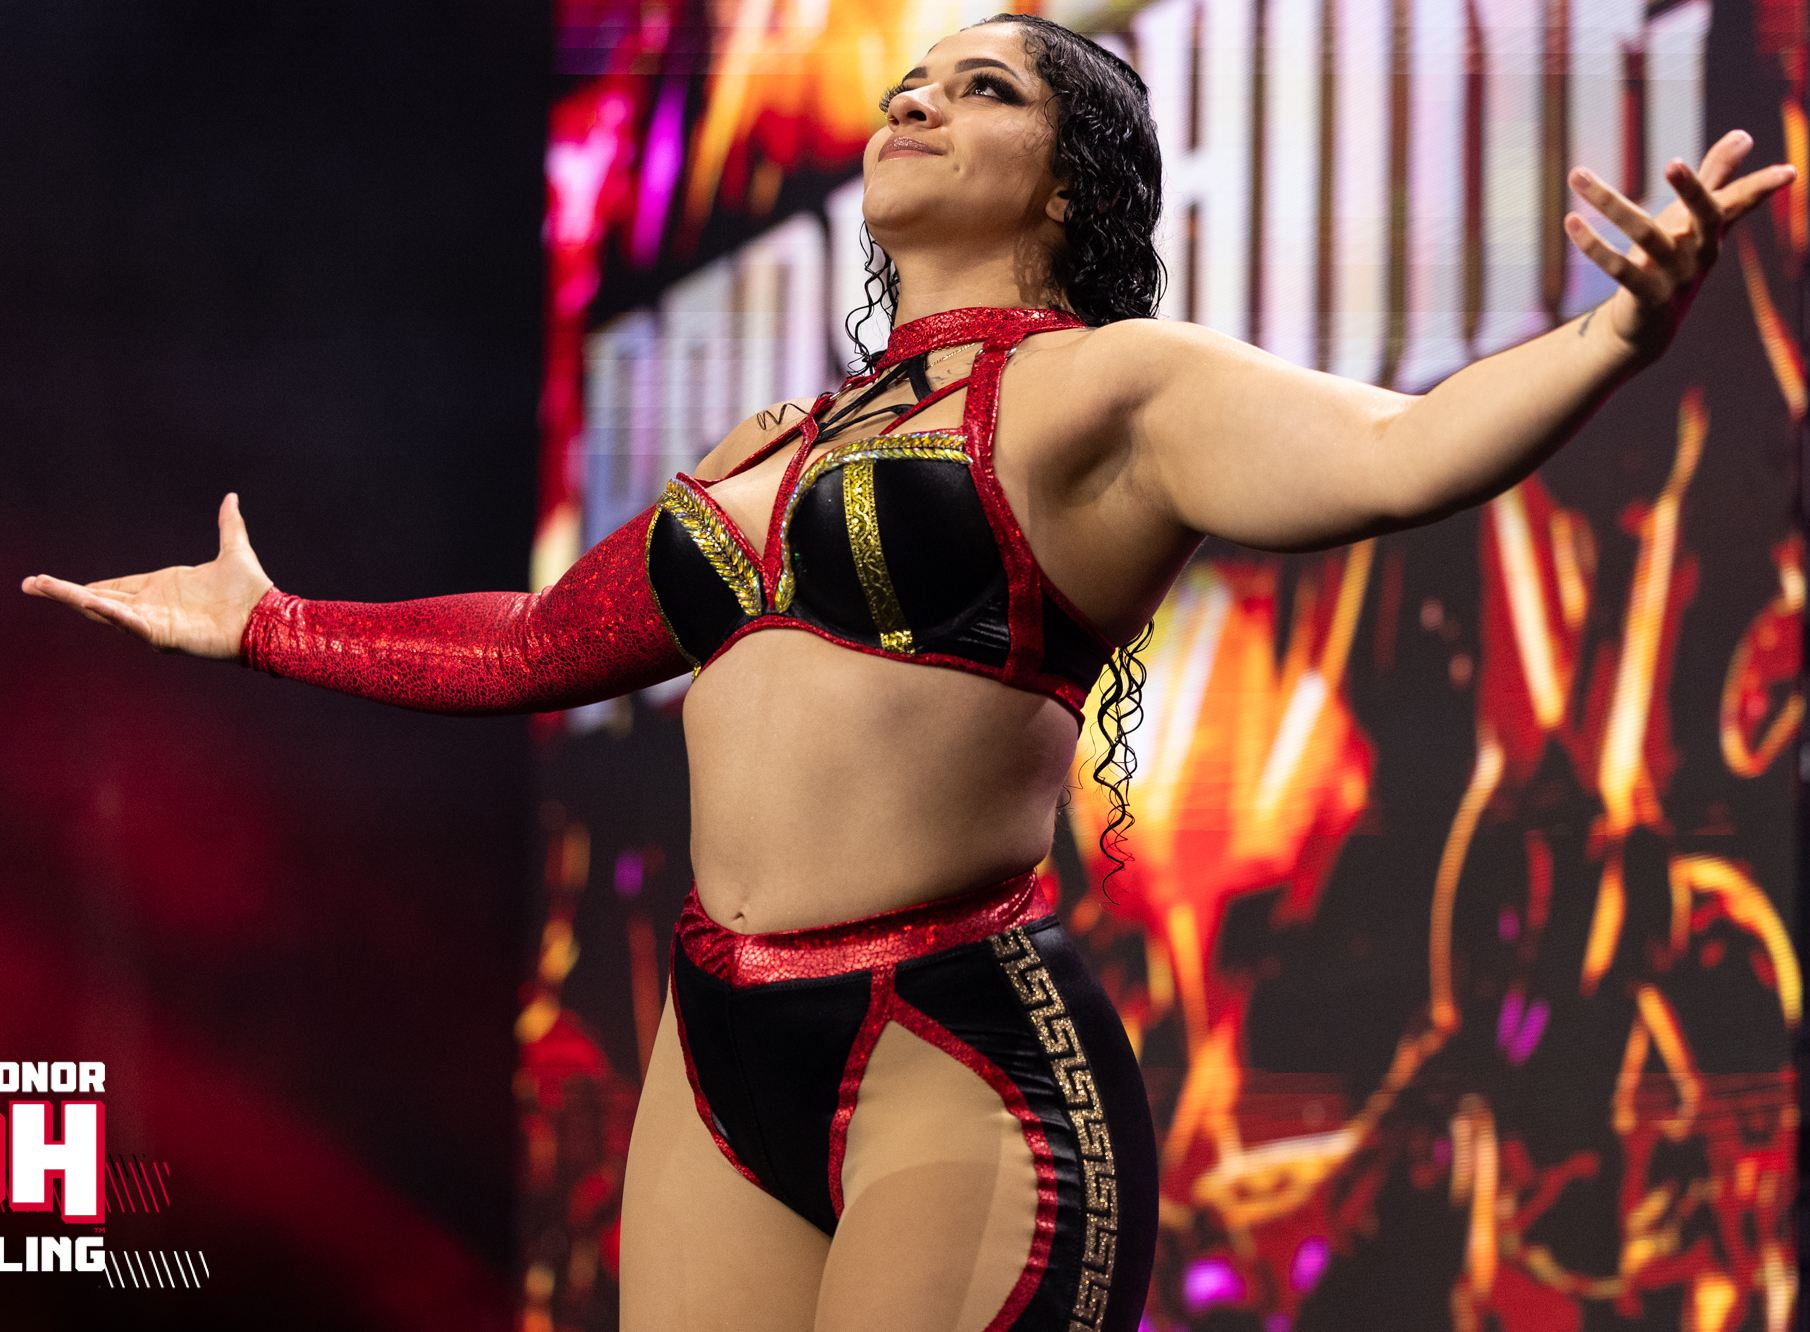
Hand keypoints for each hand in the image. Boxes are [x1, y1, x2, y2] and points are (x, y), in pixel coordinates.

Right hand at [20, 493, 275, 659]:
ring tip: (41, 586)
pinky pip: (130, 623)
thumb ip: (229, 524)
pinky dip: (110, 612)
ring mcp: (156, 621)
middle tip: (30, 584)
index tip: (56, 583)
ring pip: (104, 610)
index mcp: (163, 587)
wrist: (269, 619)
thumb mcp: (235, 549)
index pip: (116, 585)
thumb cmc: (252, 591)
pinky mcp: (164, 635)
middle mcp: (154, 605)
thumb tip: (231, 497)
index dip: (87, 584)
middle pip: (98, 597)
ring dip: (73, 598)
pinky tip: (86, 600)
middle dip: (63, 592)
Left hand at [1565, 129, 1796, 355]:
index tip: (1789, 171)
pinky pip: (1619, 270)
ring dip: (1609, 203)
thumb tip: (1745, 135)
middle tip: (1673, 162)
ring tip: (1578, 175)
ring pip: (1645, 235)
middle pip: (1705, 217)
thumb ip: (1717, 178)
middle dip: (1692, 189)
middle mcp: (1701, 253)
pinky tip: (1570, 222)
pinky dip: (1593, 246)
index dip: (1763, 187)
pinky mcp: (1647, 297)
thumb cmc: (1674, 258)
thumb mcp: (1694, 219)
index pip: (1740, 203)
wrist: (1649, 324)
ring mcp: (1676, 277)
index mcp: (1714, 231)